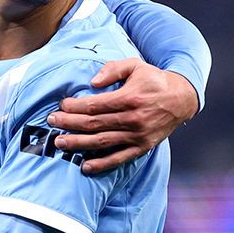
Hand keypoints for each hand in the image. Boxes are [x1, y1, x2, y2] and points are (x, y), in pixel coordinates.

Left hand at [47, 58, 197, 174]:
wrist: (182, 98)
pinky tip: (85, 167)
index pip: (95, 105)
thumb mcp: (135, 65)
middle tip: (51, 122)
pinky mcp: (142, 147)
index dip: (75, 107)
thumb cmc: (154, 80)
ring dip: (78, 143)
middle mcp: (133, 119)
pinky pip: (119, 158)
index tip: (61, 105)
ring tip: (59, 143)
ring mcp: (137, 136)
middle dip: (69, 124)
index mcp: (129, 98)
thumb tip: (92, 82)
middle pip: (94, 124)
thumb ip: (113, 69)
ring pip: (102, 142)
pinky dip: (102, 164)